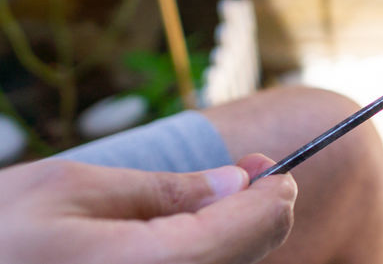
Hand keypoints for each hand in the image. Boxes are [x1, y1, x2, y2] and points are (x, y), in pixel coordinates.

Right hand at [0, 154, 296, 263]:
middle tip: (248, 171)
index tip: (274, 164)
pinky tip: (175, 235)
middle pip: (246, 256)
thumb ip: (163, 190)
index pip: (253, 226)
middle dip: (255, 212)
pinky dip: (197, 259)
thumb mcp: (72, 190)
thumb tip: (237, 180)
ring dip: (227, 237)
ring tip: (205, 201)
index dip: (274, 190)